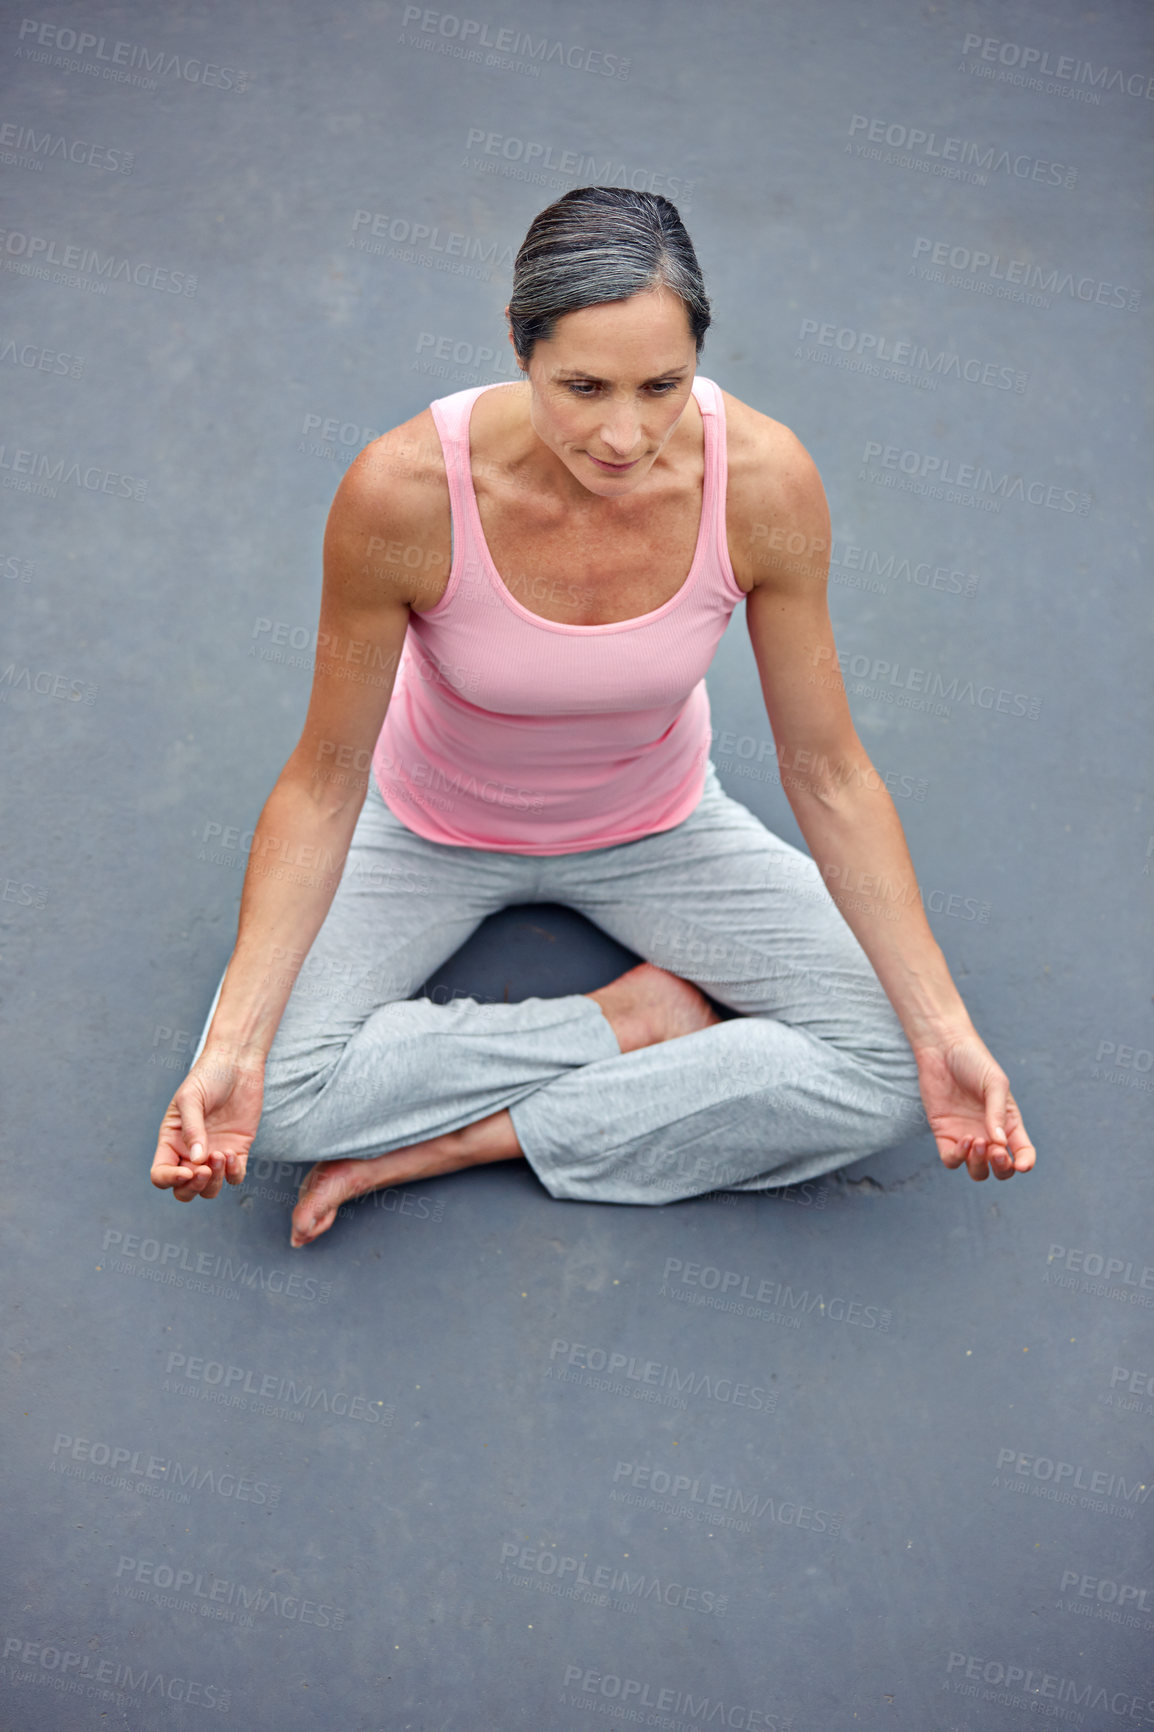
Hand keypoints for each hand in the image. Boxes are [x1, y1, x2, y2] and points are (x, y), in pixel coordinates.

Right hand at [151, 1047, 264, 1201]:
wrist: (237, 1065)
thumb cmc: (207, 1077)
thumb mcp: (191, 1099)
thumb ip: (192, 1129)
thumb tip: (196, 1162)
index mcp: (171, 1142)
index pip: (161, 1174)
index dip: (169, 1180)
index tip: (186, 1171)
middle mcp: (190, 1153)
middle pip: (184, 1190)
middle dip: (193, 1187)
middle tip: (205, 1169)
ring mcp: (214, 1155)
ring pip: (209, 1189)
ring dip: (214, 1182)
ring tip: (221, 1155)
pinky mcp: (237, 1151)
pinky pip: (234, 1177)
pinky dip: (233, 1174)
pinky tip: (233, 1154)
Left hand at [913, 1029, 1035, 1180]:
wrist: (942, 1049)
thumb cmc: (974, 1062)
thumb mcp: (994, 1084)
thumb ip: (998, 1112)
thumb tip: (999, 1142)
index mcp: (1009, 1123)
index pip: (1023, 1152)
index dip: (1026, 1163)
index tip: (1023, 1165)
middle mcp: (989, 1134)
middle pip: (1000, 1169)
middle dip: (1002, 1167)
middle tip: (996, 1152)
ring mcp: (966, 1136)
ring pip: (976, 1170)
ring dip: (979, 1164)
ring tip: (976, 1141)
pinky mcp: (944, 1134)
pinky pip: (951, 1160)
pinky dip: (958, 1157)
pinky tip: (963, 1139)